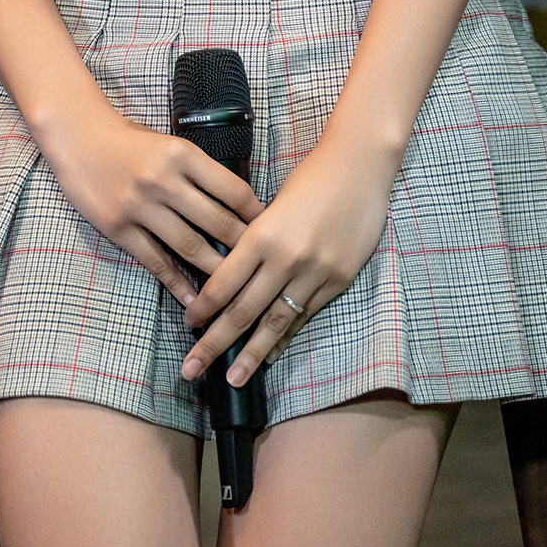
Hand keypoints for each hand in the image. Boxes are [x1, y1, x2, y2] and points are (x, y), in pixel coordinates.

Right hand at [40, 106, 264, 309]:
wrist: (77, 135)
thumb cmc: (128, 139)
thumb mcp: (168, 143)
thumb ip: (196, 169)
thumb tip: (233, 203)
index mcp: (182, 154)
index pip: (232, 190)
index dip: (255, 214)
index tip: (270, 229)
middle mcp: (163, 180)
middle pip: (216, 222)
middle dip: (243, 248)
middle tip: (261, 267)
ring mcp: (139, 206)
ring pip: (189, 246)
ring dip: (216, 271)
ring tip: (235, 291)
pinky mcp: (118, 227)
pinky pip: (155, 261)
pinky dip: (177, 283)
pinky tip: (193, 299)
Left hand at [180, 135, 396, 385]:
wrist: (359, 167)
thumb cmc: (310, 178)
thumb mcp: (272, 205)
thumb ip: (255, 241)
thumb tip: (231, 276)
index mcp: (261, 235)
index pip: (223, 283)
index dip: (203, 309)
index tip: (188, 327)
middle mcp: (285, 259)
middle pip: (243, 311)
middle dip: (214, 344)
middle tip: (191, 369)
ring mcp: (314, 273)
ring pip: (275, 323)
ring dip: (252, 355)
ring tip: (233, 379)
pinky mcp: (338, 280)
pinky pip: (305, 316)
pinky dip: (285, 337)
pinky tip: (271, 353)